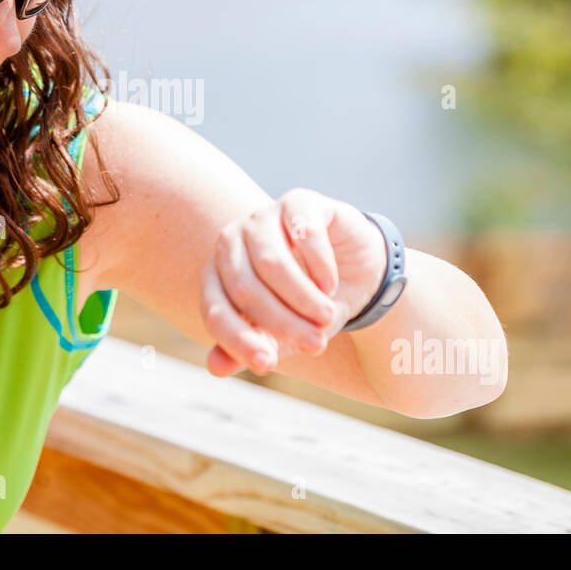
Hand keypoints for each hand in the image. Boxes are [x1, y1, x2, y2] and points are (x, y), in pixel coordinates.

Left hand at [199, 188, 387, 376]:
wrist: (355, 274)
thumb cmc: (309, 306)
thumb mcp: (284, 335)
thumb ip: (252, 348)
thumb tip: (215, 367)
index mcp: (217, 275)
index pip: (215, 310)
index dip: (239, 340)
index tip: (268, 365)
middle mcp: (231, 241)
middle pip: (245, 289)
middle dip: (282, 323)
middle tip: (315, 344)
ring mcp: (263, 217)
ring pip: (271, 263)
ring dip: (302, 298)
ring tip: (326, 318)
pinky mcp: (298, 202)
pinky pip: (303, 234)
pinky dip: (319, 266)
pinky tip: (331, 284)